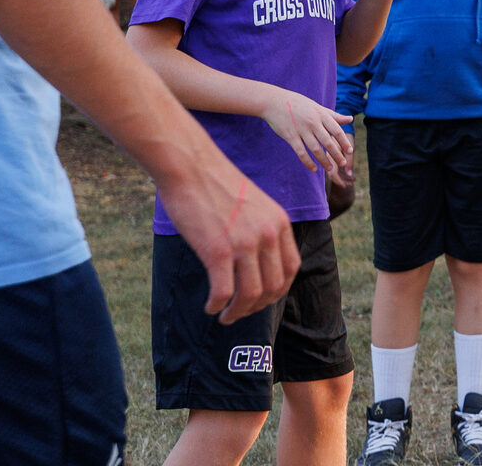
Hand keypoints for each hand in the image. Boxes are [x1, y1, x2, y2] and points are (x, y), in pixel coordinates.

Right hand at [155, 160, 297, 323]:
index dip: (278, 290)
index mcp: (279, 223)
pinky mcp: (217, 250)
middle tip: (240, 312)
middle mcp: (268, 234)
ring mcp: (244, 243)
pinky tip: (210, 307)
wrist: (190, 165)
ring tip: (225, 316)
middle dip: (257, 306)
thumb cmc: (215, 184)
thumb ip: (261, 228)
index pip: (291, 268)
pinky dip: (218, 305)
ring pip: (250, 294)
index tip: (262, 299)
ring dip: (238, 312)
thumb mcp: (253, 204)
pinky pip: (224, 292)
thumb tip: (256, 259)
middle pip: (273, 286)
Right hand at [260, 86, 354, 175]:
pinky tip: (314, 169)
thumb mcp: (317, 107)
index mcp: (321, 114)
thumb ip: (333, 115)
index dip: (344, 142)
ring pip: (316, 149)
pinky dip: (308, 162)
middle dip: (337, 154)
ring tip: (330, 169)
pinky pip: (301, 152)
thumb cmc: (297, 104)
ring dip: (324, 161)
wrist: (274, 101)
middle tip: (343, 164)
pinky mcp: (290, 136)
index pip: (336, 130)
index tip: (350, 151)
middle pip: (328, 142)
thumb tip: (351, 119)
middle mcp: (313, 123)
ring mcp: (301, 130)